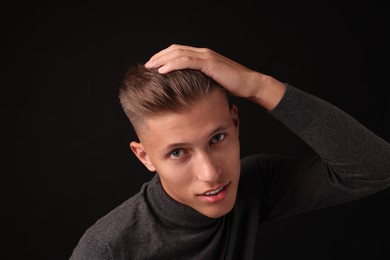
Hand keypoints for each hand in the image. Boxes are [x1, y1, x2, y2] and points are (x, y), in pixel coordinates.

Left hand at [145, 44, 284, 109]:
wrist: (250, 85)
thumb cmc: (233, 86)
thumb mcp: (211, 82)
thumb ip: (199, 81)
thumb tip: (185, 90)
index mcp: (203, 56)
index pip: (178, 52)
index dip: (164, 57)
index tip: (152, 67)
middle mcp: (203, 53)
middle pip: (175, 50)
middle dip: (158, 57)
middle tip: (146, 66)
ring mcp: (206, 56)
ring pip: (178, 53)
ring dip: (161, 59)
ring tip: (149, 67)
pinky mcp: (209, 63)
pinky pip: (187, 61)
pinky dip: (172, 64)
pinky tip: (162, 71)